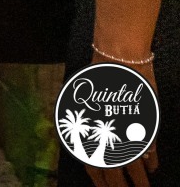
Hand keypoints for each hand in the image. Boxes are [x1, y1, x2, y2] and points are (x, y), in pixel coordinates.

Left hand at [84, 60, 157, 186]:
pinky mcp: (145, 128)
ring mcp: (127, 135)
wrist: (117, 59)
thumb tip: (81, 137)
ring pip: (135, 169)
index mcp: (89, 134)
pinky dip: (152, 162)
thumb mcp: (81, 101)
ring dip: (141, 183)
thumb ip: (85, 122)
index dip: (100, 182)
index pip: (93, 168)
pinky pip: (150, 153)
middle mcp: (107, 138)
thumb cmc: (96, 77)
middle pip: (114, 175)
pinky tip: (153, 168)